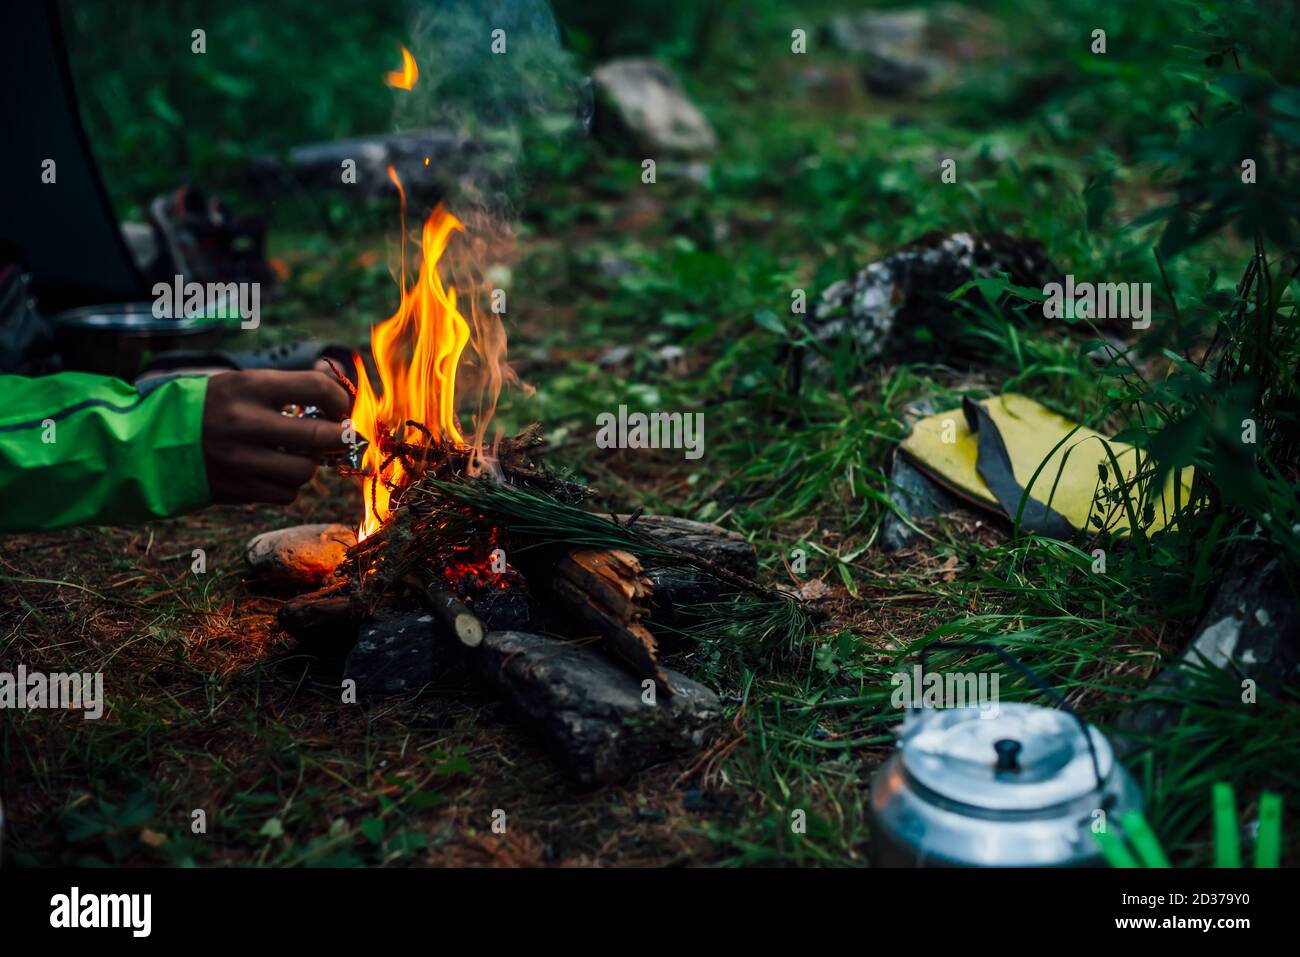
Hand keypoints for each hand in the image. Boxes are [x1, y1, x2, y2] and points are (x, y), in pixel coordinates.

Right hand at [201, 370, 349, 504]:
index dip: (339, 399)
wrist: (156, 440)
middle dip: (341, 437)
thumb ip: (293, 384)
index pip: (317, 388)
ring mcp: (241, 459)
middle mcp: (246, 423)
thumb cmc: (215, 406)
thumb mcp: (246, 382)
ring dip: (311, 463)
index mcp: (250, 387)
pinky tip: (277, 470)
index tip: (338, 407)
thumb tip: (344, 380)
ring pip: (305, 470)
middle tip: (339, 435)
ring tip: (299, 452)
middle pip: (321, 436)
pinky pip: (287, 494)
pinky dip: (290, 484)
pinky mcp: (237, 488)